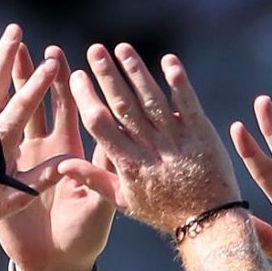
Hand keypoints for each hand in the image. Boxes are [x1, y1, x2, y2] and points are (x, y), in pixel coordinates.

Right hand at [0, 44, 114, 270]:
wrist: (55, 266)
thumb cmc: (85, 237)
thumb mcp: (101, 204)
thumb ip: (103, 175)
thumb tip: (112, 143)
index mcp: (70, 151)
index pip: (68, 108)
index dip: (65, 82)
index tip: (60, 53)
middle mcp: (44, 149)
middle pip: (34, 102)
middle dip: (28, 71)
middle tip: (20, 40)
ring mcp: (18, 160)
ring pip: (8, 115)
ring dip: (3, 86)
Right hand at [64, 43, 240, 235]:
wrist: (208, 222)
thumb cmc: (163, 211)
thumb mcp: (124, 201)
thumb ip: (94, 179)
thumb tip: (63, 163)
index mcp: (127, 165)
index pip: (101, 124)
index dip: (87, 97)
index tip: (76, 76)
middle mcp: (150, 150)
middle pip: (123, 106)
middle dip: (107, 76)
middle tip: (95, 50)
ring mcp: (176, 140)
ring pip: (152, 100)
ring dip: (137, 72)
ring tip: (123, 49)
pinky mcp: (201, 134)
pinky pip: (188, 103)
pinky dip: (178, 82)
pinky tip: (168, 61)